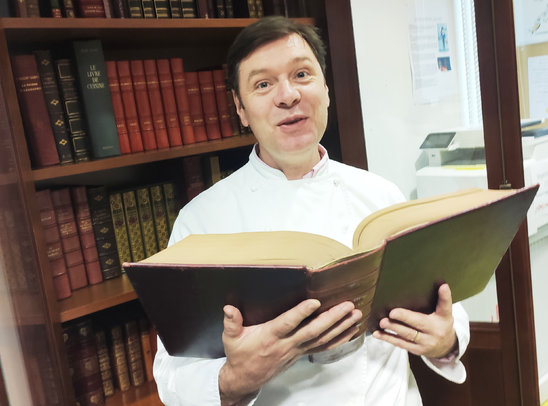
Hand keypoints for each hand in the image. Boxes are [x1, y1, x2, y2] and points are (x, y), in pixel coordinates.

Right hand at [219, 299, 361, 404]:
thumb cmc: (240, 354)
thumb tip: (228, 308)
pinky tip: (350, 330)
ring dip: (341, 327)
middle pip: (313, 331)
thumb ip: (231, 322)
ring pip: (322, 339)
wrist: (245, 377)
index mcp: (270, 336)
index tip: (315, 302)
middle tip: (347, 306)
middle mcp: (287, 344)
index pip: (288, 324)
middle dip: (332, 318)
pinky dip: (339, 339)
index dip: (301, 313)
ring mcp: (296, 350)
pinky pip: (324, 347)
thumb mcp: (231, 338)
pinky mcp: (301, 353)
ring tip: (355, 314)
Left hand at [372, 283, 456, 358]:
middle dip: (405, 317)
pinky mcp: (417, 350)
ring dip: (393, 328)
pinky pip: (401, 343)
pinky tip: (377, 333)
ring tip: (382, 322)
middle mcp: (436, 330)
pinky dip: (388, 338)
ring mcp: (426, 342)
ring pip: (407, 335)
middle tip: (392, 312)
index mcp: (443, 317)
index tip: (443, 285)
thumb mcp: (443, 313)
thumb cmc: (440, 323)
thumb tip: (430, 283)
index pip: (445, 306)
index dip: (445, 296)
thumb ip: (437, 301)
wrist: (446, 347)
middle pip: (419, 322)